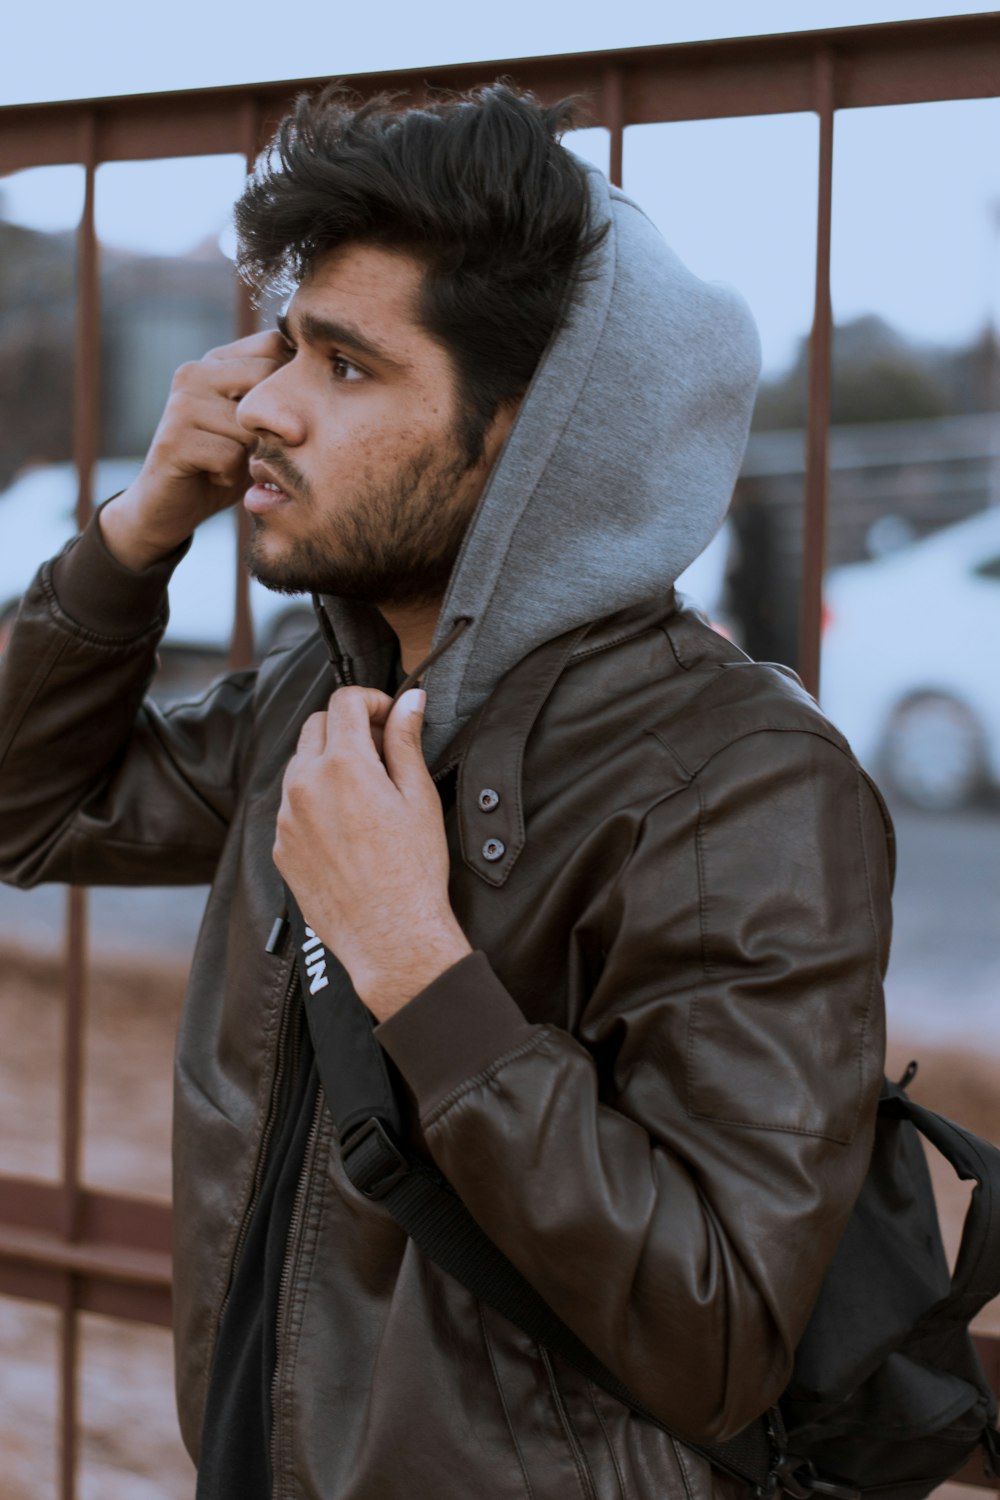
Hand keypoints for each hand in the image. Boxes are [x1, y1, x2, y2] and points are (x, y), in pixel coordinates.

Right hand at [99, 330, 289, 570]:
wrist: (170, 506)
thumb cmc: (223, 463)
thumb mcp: (256, 428)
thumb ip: (278, 400)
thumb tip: (331, 375)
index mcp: (216, 361)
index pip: (273, 344)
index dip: (292, 380)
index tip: (288, 416)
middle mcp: (194, 373)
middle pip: (266, 378)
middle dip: (274, 421)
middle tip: (259, 448)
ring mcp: (181, 404)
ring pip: (251, 423)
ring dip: (251, 455)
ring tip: (232, 463)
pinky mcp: (173, 439)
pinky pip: (230, 455)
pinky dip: (230, 475)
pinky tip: (214, 476)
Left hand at [273, 686, 471, 1021]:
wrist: (391, 937)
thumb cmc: (414, 871)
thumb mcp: (419, 797)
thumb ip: (405, 741)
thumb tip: (410, 700)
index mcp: (342, 765)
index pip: (344, 702)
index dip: (372, 700)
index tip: (389, 716)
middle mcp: (304, 786)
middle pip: (316, 727)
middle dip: (348, 728)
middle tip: (381, 751)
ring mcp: (286, 818)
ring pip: (299, 766)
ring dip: (328, 763)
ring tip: (365, 793)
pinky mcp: (280, 848)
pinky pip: (292, 806)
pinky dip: (315, 801)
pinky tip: (347, 828)